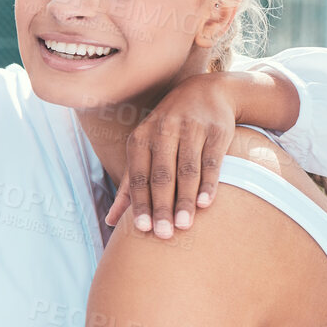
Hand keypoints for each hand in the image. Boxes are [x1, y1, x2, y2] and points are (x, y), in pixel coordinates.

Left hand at [109, 72, 236, 238]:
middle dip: (162, 206)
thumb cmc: (169, 130)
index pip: (139, 177)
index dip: (140, 203)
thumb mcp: (145, 149)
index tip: (142, 230)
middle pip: (161, 176)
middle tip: (164, 235)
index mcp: (141, 138)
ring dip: (185, 199)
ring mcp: (191, 129)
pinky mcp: (217, 130)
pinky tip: (206, 203)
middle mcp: (163, 132)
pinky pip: (211, 160)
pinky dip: (209, 183)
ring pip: (186, 171)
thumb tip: (110, 222)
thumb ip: (130, 184)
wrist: (207, 92)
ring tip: (185, 225)